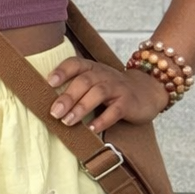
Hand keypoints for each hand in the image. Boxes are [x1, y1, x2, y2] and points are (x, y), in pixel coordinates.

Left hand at [46, 57, 168, 133]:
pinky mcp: (128, 103)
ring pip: (98, 93)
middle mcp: (104, 75)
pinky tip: (91, 130)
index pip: (75, 64)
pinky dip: (102, 120)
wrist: (147, 91)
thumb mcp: (94, 83)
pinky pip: (115, 111)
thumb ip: (75, 88)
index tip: (48, 82)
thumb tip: (46, 104)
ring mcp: (117, 88)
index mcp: (92, 68)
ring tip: (67, 122)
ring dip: (81, 108)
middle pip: (84, 81)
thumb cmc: (112, 90)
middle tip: (54, 112)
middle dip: (68, 96)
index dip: (62, 71)